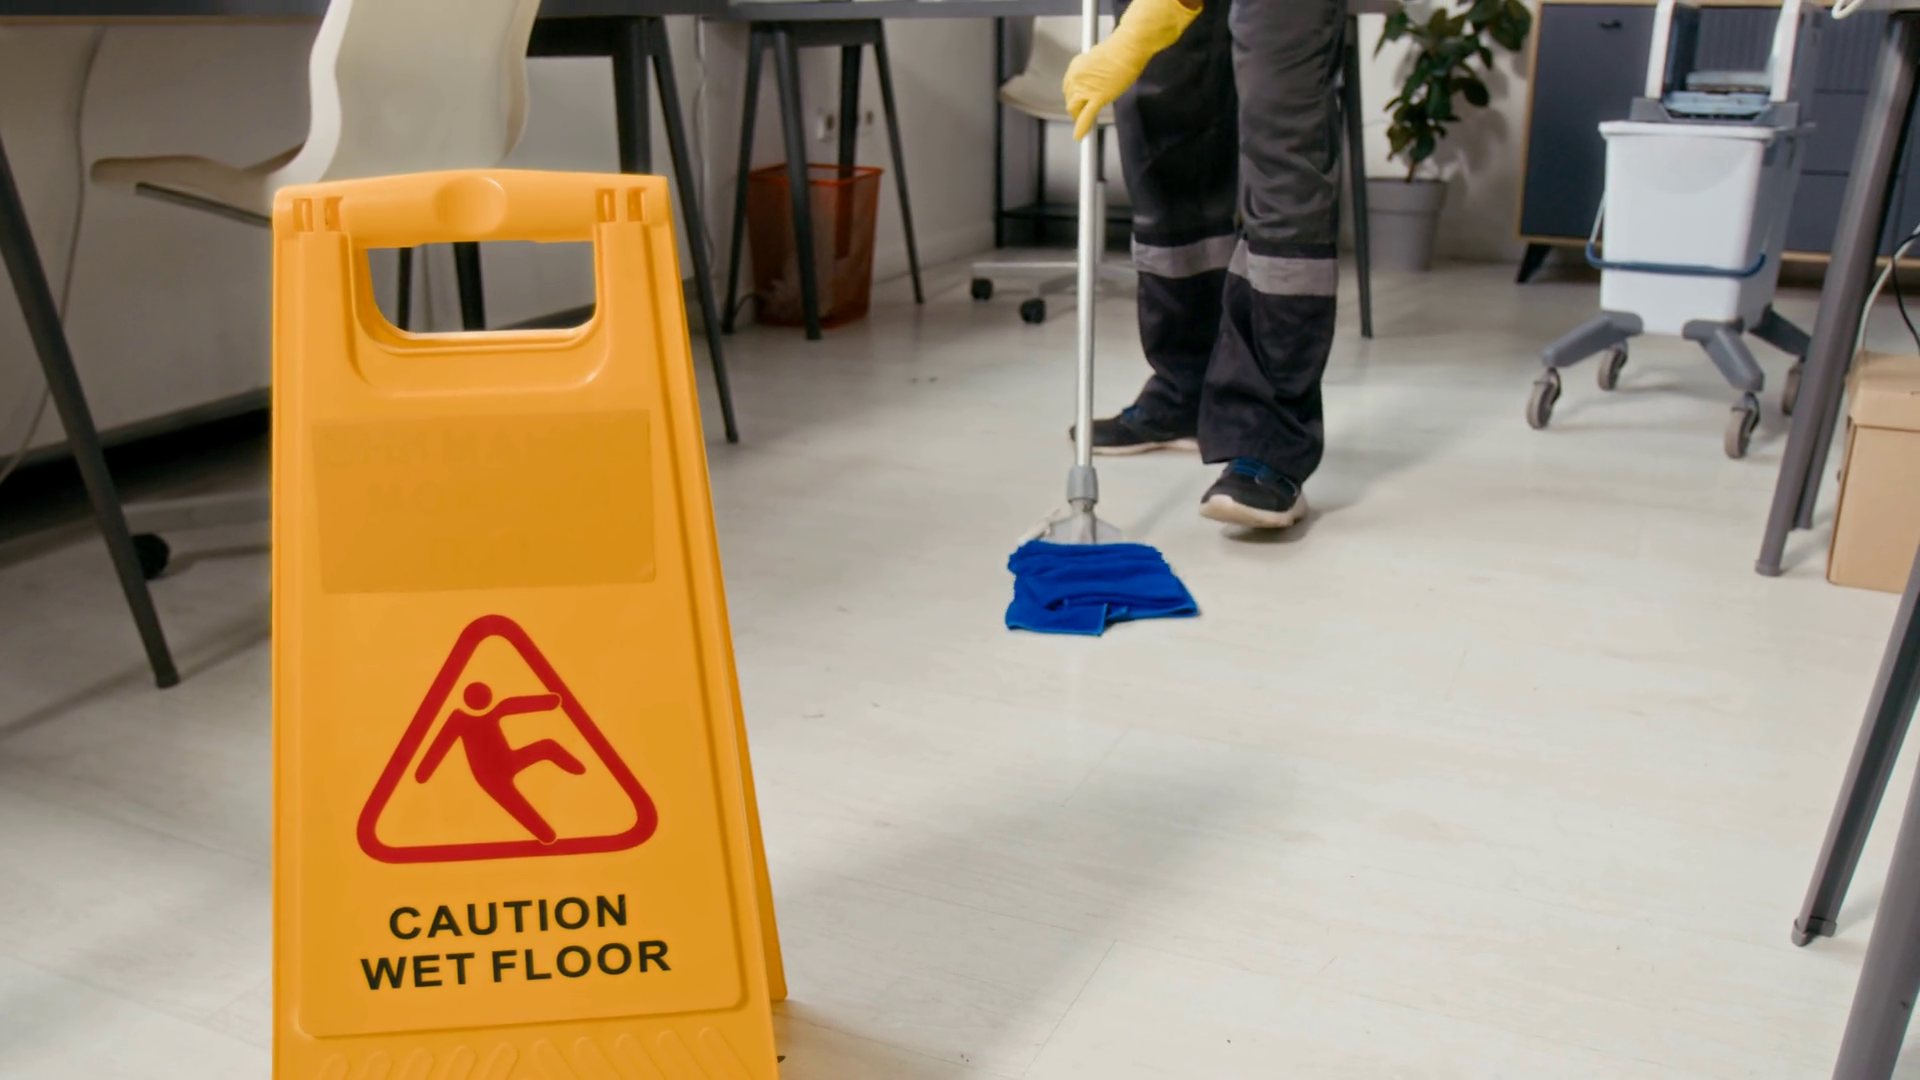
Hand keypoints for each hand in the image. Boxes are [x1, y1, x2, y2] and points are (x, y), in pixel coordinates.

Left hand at [1061, 0, 1200, 140]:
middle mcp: (1076, 77)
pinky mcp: (1097, 97)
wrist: (1127, 48)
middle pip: (1071, 98)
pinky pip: (1086, 116)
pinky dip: (1082, 127)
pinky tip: (1080, 137)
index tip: (1079, 99)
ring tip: (1082, 124)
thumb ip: (1094, 70)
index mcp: (1076, 66)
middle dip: (1076, 106)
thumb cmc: (1120, 49)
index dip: (1075, 95)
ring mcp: (1085, 88)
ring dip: (1078, 117)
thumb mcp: (1100, 57)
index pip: (1069, 86)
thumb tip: (1098, 77)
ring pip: (1075, 109)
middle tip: (1083, 112)